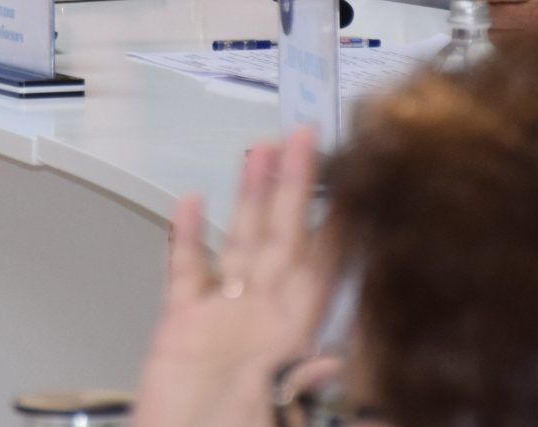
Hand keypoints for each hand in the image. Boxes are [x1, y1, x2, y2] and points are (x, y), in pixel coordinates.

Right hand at [132, 130, 333, 426]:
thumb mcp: (275, 419)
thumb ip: (299, 388)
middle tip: (304, 139)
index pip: (324, 268)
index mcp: (294, 338)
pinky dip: (187, 236)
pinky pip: (186, 272)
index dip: (340, 225)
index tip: (357, 184)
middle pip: (284, 238)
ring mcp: (222, 319)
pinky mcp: (181, 327)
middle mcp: (262, 320)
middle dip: (295, 187)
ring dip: (249, 197)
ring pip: (241, 242)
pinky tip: (191, 202)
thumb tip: (329, 362)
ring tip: (257, 152)